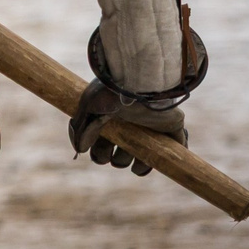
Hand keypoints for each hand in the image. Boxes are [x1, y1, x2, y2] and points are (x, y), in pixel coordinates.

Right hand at [68, 81, 187, 173]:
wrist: (138, 83)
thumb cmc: (110, 94)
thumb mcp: (87, 107)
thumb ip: (79, 129)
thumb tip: (80, 150)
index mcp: (110, 122)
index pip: (102, 149)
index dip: (99, 155)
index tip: (100, 152)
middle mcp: (129, 128)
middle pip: (121, 158)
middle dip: (118, 160)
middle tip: (118, 151)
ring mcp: (149, 131)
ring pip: (142, 160)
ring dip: (138, 165)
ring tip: (136, 155)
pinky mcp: (170, 132)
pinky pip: (167, 156)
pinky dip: (161, 160)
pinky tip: (151, 157)